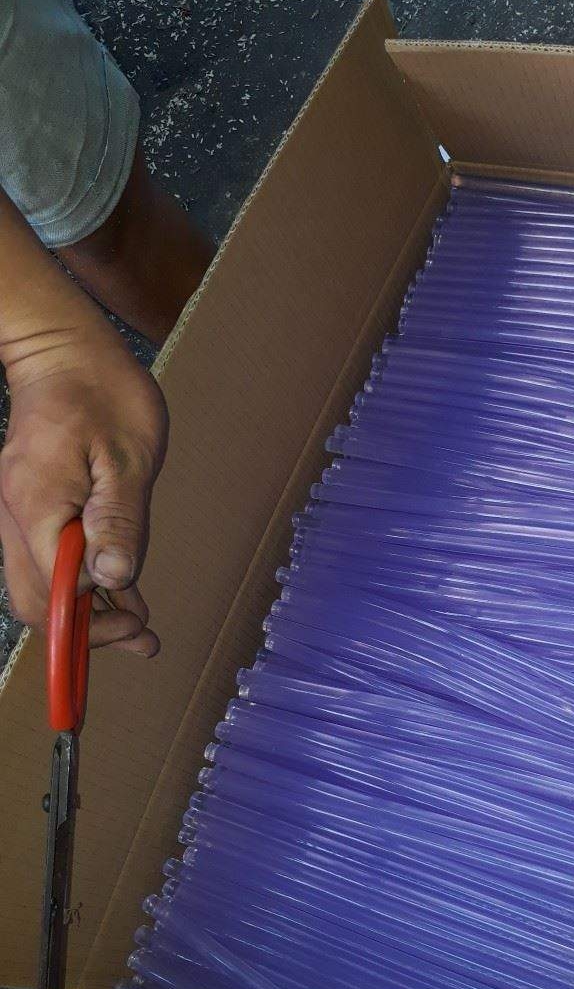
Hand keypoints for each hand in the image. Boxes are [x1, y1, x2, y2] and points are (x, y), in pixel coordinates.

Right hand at [0, 325, 167, 652]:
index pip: (54, 592)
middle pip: (38, 601)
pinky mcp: (32, 509)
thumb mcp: (127, 457)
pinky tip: (119, 591)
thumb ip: (119, 520)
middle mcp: (16, 517)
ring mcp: (19, 513)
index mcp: (36, 506)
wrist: (66, 352)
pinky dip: (79, 584)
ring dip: (85, 612)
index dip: (94, 623)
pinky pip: (47, 560)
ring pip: (40, 585)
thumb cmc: (103, 394)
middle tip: (142, 636)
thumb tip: (112, 579)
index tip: (138, 628)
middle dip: (88, 630)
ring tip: (139, 625)